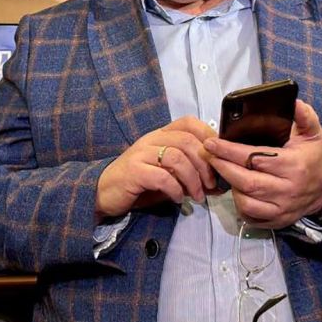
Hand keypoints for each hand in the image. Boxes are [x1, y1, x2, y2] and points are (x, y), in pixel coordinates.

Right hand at [95, 117, 218, 221]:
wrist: (102, 191)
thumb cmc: (138, 183)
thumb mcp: (166, 174)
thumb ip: (188, 172)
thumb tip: (218, 181)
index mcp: (159, 135)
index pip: (189, 123)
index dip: (208, 136)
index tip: (219, 158)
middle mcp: (150, 140)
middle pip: (187, 141)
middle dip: (205, 165)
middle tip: (211, 185)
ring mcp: (140, 154)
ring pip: (177, 157)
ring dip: (193, 179)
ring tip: (197, 196)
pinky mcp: (133, 171)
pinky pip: (162, 176)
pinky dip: (175, 189)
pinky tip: (178, 199)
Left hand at [204, 99, 321, 229]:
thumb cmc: (311, 157)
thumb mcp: (312, 134)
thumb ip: (305, 117)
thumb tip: (295, 102)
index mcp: (293, 165)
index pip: (255, 157)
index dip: (230, 150)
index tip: (212, 143)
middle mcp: (287, 189)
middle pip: (247, 182)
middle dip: (223, 167)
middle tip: (209, 155)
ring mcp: (282, 208)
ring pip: (246, 201)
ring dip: (230, 186)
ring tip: (223, 170)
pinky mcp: (277, 220)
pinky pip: (251, 216)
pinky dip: (239, 205)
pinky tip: (235, 190)